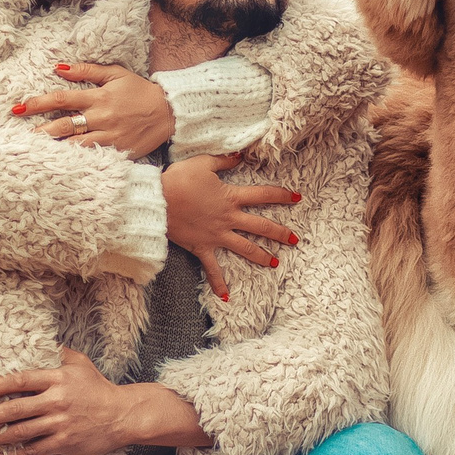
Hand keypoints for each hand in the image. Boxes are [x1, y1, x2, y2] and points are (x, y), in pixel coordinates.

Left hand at [0, 347, 133, 454]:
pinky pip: (35, 450)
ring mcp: (60, 423)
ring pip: (22, 431)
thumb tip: (41, 341)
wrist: (123, 414)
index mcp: (57, 379)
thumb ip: (59, 353)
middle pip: (16, 408)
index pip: (20, 381)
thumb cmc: (99, 388)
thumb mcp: (81, 363)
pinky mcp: (65, 442)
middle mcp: (56, 401)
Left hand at [13, 64, 173, 156]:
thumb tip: (59, 67)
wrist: (168, 112)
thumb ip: (87, 70)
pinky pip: (93, 157)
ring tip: (33, 153)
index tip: (19, 107)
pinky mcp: (117, 151)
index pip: (62, 99)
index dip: (38, 103)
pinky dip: (76, 161)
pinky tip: (61, 164)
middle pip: (64, 125)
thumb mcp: (116, 74)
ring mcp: (109, 137)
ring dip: (54, 148)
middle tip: (19, 136)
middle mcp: (101, 118)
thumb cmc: (140, 91)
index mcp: (98, 97)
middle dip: (40, 130)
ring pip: (75, 145)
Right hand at [162, 153, 299, 300]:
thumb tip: (239, 157)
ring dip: (261, 256)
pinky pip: (212, 269)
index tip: (297, 197)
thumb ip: (223, 162)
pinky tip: (226, 298)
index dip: (282, 195)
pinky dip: (218, 283)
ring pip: (245, 248)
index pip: (263, 195)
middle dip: (279, 232)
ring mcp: (217, 236)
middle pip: (260, 226)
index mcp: (231, 198)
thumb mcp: (202, 164)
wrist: (157, 202)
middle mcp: (228, 219)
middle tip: (295, 239)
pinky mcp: (202, 248)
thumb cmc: (179, 180)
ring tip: (275, 264)